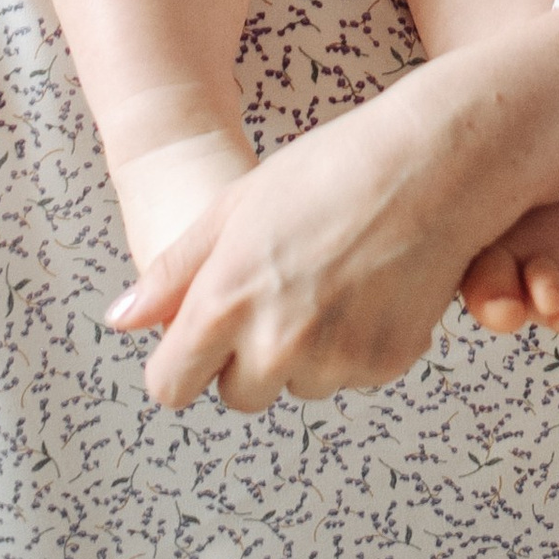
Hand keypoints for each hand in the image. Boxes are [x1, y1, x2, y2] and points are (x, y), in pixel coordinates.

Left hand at [109, 76, 495, 410]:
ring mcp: (335, 360)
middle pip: (238, 394)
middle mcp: (276, 343)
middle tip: (280, 290)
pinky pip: (351, 375)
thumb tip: (124, 319)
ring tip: (331, 279)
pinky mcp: (384, 364)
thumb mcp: (234, 206)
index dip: (182, 363)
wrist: (434, 163)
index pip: (171, 386)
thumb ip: (173, 272)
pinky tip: (370, 286)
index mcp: (225, 302)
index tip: (199, 343)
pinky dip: (355, 345)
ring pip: (299, 385)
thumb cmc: (330, 169)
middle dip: (248, 358)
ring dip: (305, 353)